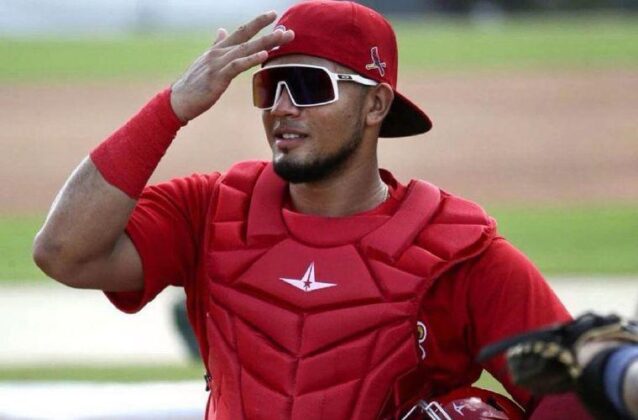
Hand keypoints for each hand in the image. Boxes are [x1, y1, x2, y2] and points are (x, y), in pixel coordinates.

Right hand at [170, 11, 293, 121]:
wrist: (178, 100)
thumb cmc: (194, 83)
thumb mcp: (206, 60)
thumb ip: (217, 44)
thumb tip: (222, 29)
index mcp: (219, 49)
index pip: (242, 31)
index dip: (257, 22)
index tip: (273, 15)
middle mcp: (220, 53)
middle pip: (248, 39)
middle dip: (269, 33)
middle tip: (289, 30)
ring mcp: (218, 64)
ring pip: (245, 49)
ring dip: (265, 43)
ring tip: (281, 37)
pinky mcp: (217, 77)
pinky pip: (236, 66)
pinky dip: (250, 59)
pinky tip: (263, 55)